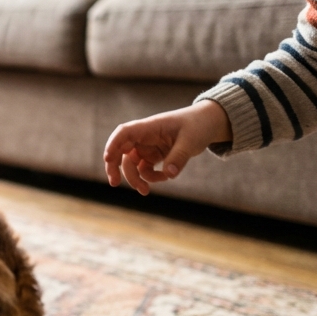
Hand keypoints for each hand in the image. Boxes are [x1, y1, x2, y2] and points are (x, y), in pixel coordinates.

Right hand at [103, 100, 231, 195]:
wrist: (208, 124)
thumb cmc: (198, 126)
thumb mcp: (191, 141)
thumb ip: (178, 157)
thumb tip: (168, 174)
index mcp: (150, 127)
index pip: (124, 133)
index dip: (113, 144)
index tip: (107, 159)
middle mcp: (145, 137)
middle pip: (121, 150)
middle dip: (115, 167)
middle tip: (114, 183)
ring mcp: (148, 146)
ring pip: (132, 164)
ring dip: (135, 178)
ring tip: (145, 191)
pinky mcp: (155, 155)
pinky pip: (146, 169)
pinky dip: (151, 177)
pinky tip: (165, 177)